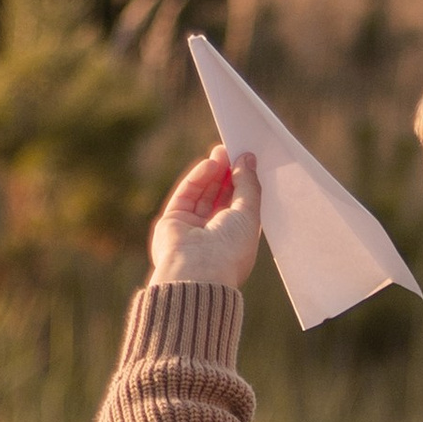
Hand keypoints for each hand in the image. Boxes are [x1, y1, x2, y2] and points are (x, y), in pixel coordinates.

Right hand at [151, 147, 259, 285]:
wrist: (199, 271)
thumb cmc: (230, 251)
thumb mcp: (250, 214)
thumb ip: (249, 185)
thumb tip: (248, 160)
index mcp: (234, 242)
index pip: (239, 207)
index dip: (243, 184)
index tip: (247, 162)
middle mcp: (212, 237)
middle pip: (220, 198)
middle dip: (227, 174)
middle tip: (234, 150)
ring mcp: (191, 230)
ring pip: (202, 194)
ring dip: (213, 172)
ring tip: (222, 152)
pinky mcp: (172, 222)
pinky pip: (186, 195)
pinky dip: (197, 178)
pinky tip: (209, 165)